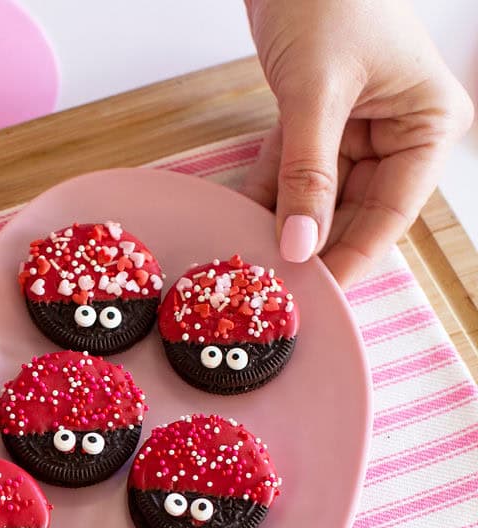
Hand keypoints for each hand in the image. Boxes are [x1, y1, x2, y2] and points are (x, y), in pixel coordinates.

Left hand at [242, 0, 473, 287]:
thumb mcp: (318, 92)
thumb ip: (308, 173)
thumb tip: (300, 245)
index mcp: (427, 125)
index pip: (391, 214)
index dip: (351, 259)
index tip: (317, 298)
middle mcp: (398, 134)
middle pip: (352, 214)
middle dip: (311, 248)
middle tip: (272, 290)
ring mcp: (356, 131)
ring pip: (317, 200)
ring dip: (282, 226)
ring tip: (249, 263)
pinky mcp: (316, 125)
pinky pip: (290, 175)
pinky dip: (264, 196)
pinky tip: (237, 223)